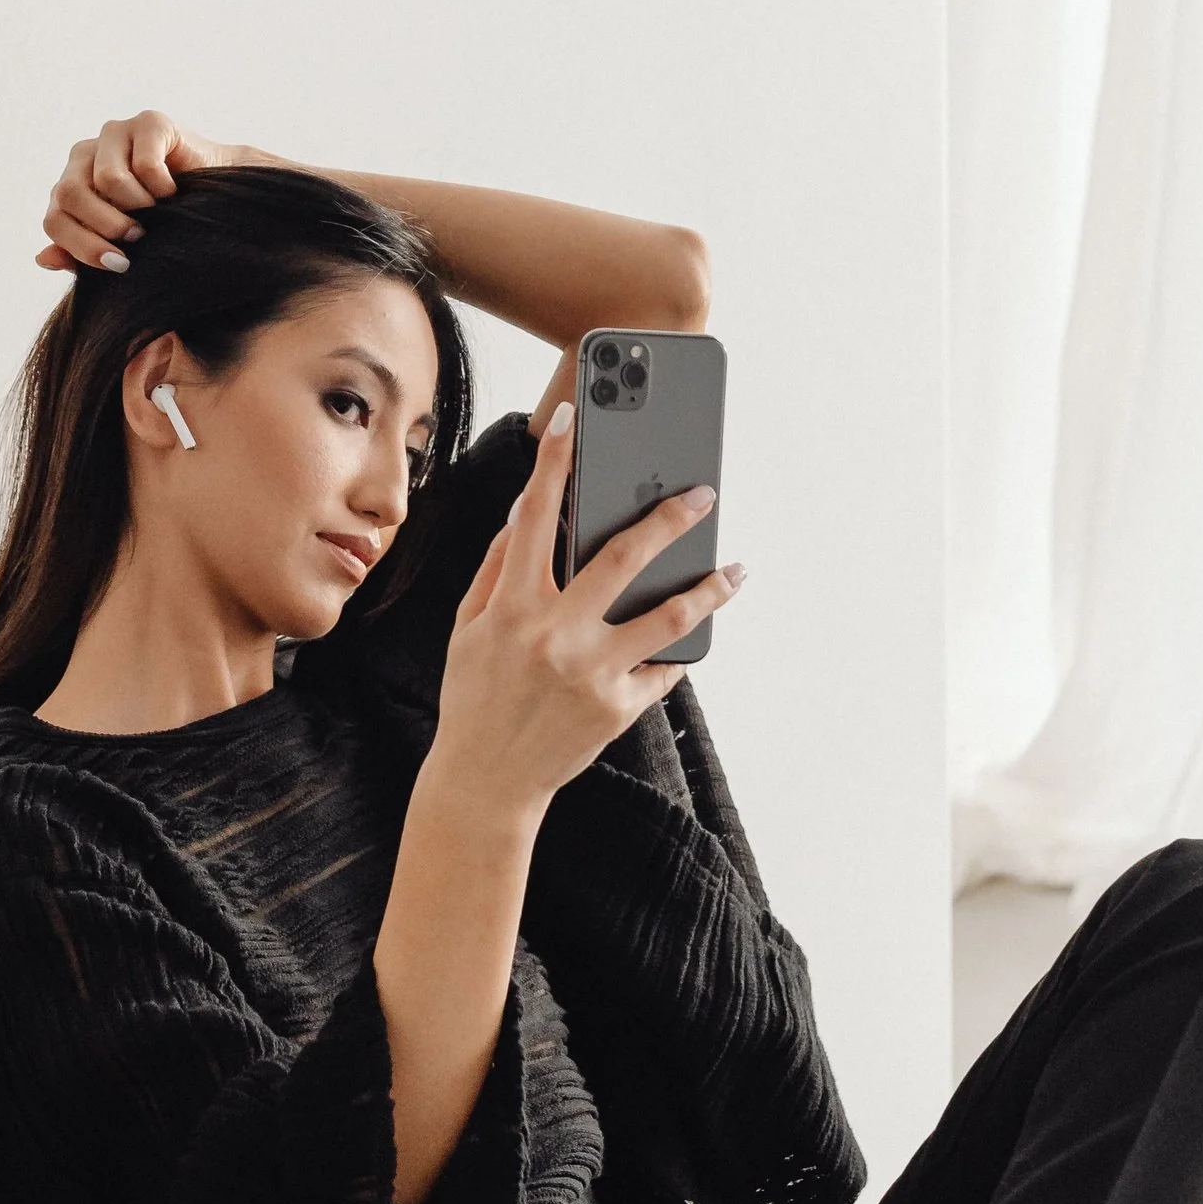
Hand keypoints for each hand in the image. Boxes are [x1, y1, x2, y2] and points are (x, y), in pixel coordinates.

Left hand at [36, 112, 245, 271]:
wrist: (213, 198)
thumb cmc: (161, 222)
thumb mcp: (118, 244)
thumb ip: (80, 252)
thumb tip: (43, 258)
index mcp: (70, 184)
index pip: (54, 217)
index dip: (81, 247)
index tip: (118, 265)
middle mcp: (85, 154)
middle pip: (70, 193)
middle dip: (106, 226)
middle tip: (138, 238)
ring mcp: (115, 133)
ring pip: (108, 178)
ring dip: (139, 206)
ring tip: (158, 213)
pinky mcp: (148, 122)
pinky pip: (145, 164)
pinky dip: (163, 189)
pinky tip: (174, 192)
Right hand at [426, 407, 743, 815]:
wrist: (487, 782)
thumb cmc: (475, 697)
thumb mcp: (469, 627)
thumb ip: (498, 568)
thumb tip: (526, 512)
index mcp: (513, 606)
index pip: (535, 517)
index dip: (553, 463)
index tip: (572, 420)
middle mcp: (558, 634)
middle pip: (625, 557)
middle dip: (670, 517)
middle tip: (703, 494)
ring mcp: (594, 673)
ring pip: (668, 615)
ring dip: (709, 587)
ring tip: (734, 571)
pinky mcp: (619, 708)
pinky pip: (662, 666)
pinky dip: (679, 646)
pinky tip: (695, 629)